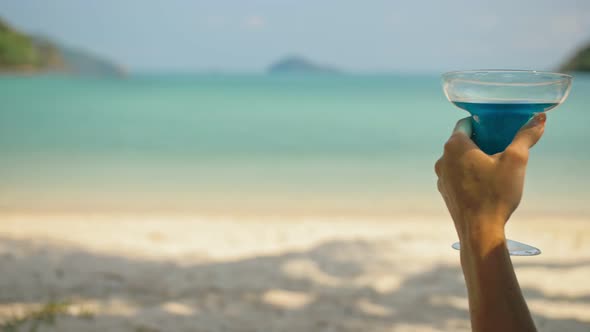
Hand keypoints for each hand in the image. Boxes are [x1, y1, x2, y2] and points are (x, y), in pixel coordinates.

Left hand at [435, 113, 545, 246]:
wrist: (480, 231)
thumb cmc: (495, 194)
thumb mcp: (516, 161)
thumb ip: (526, 136)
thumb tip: (539, 118)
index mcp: (454, 146)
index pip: (466, 123)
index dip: (483, 122)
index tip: (498, 127)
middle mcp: (442, 159)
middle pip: (462, 141)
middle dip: (481, 141)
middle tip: (502, 146)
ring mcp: (441, 177)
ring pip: (459, 160)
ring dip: (475, 159)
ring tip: (496, 166)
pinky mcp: (445, 192)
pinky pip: (457, 176)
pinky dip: (470, 174)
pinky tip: (486, 183)